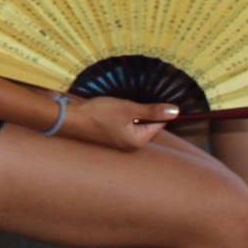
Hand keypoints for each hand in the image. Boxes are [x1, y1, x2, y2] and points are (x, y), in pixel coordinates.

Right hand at [61, 95, 175, 150]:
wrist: (71, 119)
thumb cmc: (99, 114)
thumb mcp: (128, 108)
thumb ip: (152, 110)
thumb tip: (176, 111)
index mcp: (138, 141)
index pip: (158, 123)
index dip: (153, 109)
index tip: (139, 102)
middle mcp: (131, 145)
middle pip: (146, 124)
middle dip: (139, 110)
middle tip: (124, 105)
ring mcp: (120, 142)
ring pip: (134, 122)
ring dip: (129, 112)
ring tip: (114, 108)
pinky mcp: (111, 137)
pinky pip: (124, 124)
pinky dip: (120, 115)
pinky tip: (109, 111)